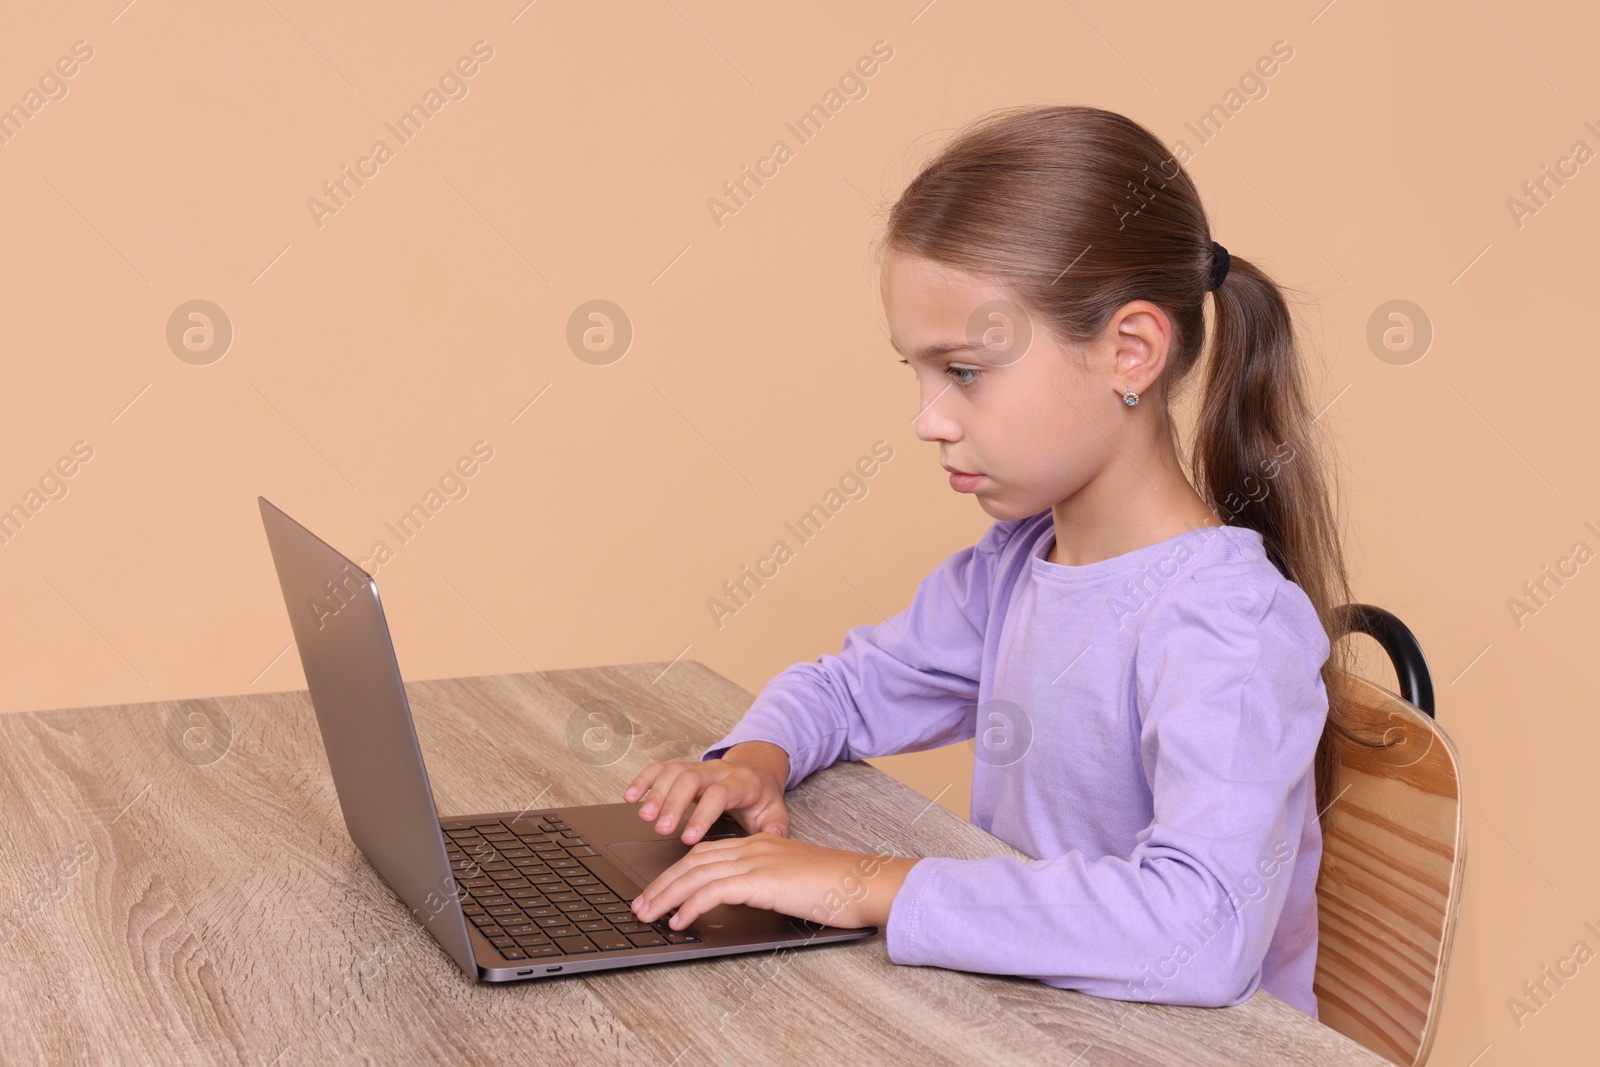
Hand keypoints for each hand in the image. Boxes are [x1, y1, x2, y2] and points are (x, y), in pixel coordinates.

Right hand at [623, 742, 790, 843]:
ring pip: (674, 772)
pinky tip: (631, 797)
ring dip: (656, 792)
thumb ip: (777, 827)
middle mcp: (718, 771)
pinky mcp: (684, 768)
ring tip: (644, 817)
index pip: (720, 794)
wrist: (756, 771)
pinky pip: (661, 767)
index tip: (689, 838)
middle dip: (674, 802)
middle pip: (692, 779)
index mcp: (741, 782)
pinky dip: (644, 780)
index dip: (703, 814)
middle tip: (661, 828)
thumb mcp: (776, 812)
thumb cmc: (761, 798)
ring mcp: (699, 767)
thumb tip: (773, 839)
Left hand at [628, 833, 918, 930]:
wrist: (863, 881)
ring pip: (696, 874)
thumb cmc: (834, 886)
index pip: (704, 855)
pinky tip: (680, 921)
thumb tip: (739, 902)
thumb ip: (764, 883)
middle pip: (693, 862)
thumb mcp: (791, 881)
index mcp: (758, 845)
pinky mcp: (762, 880)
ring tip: (648, 915)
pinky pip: (714, 890)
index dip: (676, 873)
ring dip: (666, 896)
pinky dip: (691, 905)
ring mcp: (757, 861)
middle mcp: (753, 848)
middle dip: (661, 884)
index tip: (657, 892)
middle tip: (639, 906)